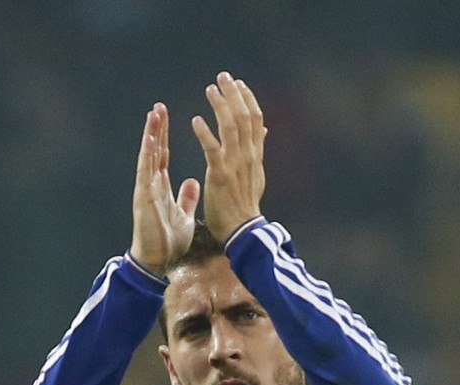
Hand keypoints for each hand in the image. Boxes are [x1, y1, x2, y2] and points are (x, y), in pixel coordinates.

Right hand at [130, 103, 199, 273]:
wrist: (157, 261)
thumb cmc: (168, 241)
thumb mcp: (183, 215)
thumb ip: (186, 198)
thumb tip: (192, 182)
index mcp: (161, 187)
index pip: (162, 155)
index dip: (164, 136)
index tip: (165, 116)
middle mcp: (151, 185)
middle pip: (154, 151)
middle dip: (157, 128)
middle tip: (159, 106)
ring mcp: (146, 190)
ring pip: (148, 157)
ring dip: (151, 135)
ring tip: (154, 114)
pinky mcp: (144, 199)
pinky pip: (146, 173)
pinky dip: (148, 155)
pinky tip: (150, 139)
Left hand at [192, 72, 266, 242]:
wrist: (242, 232)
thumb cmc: (244, 207)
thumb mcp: (256, 175)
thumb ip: (257, 151)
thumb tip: (264, 132)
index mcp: (255, 156)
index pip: (255, 121)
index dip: (248, 99)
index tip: (239, 83)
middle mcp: (248, 157)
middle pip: (244, 117)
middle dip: (234, 94)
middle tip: (223, 76)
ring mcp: (235, 165)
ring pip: (231, 127)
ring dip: (220, 106)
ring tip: (210, 89)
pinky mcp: (220, 176)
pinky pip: (213, 149)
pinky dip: (205, 133)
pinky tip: (195, 120)